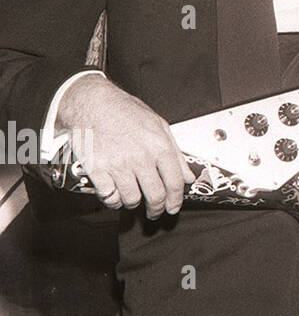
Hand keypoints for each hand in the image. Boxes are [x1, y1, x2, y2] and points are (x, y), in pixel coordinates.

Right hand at [56, 77, 193, 219]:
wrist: (92, 103)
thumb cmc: (125, 111)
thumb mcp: (159, 125)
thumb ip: (176, 153)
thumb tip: (188, 175)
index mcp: (159, 146)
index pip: (175, 182)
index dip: (176, 200)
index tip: (172, 207)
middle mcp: (140, 157)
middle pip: (155, 195)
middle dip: (157, 209)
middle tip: (154, 212)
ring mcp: (118, 165)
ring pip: (132, 199)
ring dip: (133, 204)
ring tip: (133, 199)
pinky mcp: (97, 170)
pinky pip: (109, 197)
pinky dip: (113, 200)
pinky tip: (115, 195)